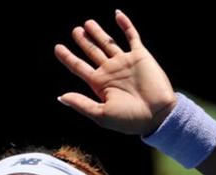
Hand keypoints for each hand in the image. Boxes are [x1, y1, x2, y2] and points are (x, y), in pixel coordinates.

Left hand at [54, 10, 176, 135]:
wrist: (158, 114)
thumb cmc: (129, 119)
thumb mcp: (101, 114)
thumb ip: (81, 104)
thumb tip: (61, 97)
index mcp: (100, 84)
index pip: (79, 67)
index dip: (68, 57)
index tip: (57, 48)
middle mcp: (110, 71)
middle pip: (92, 52)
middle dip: (83, 41)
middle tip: (76, 31)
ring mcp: (125, 62)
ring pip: (108, 43)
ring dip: (98, 33)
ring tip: (87, 23)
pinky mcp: (140, 56)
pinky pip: (132, 36)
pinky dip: (125, 25)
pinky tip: (117, 15)